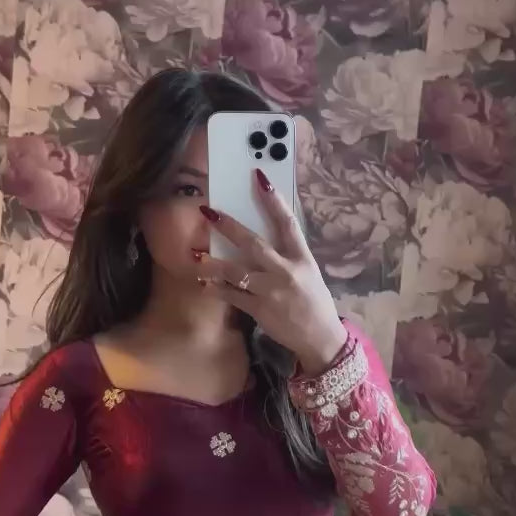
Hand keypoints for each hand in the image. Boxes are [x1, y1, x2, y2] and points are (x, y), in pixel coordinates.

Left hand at [197, 170, 346, 373]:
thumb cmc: (314, 302)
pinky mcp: (260, 310)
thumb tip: (261, 237)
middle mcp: (286, 271)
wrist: (320, 337)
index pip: (288, 223)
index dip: (273, 201)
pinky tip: (203, 283)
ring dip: (213, 263)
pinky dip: (216, 289)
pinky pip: (232, 296)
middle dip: (229, 227)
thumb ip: (287, 255)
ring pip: (236, 271)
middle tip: (209, 212)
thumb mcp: (308, 272)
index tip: (258, 178)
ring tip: (195, 256)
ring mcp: (271, 291)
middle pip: (253, 244)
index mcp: (302, 258)